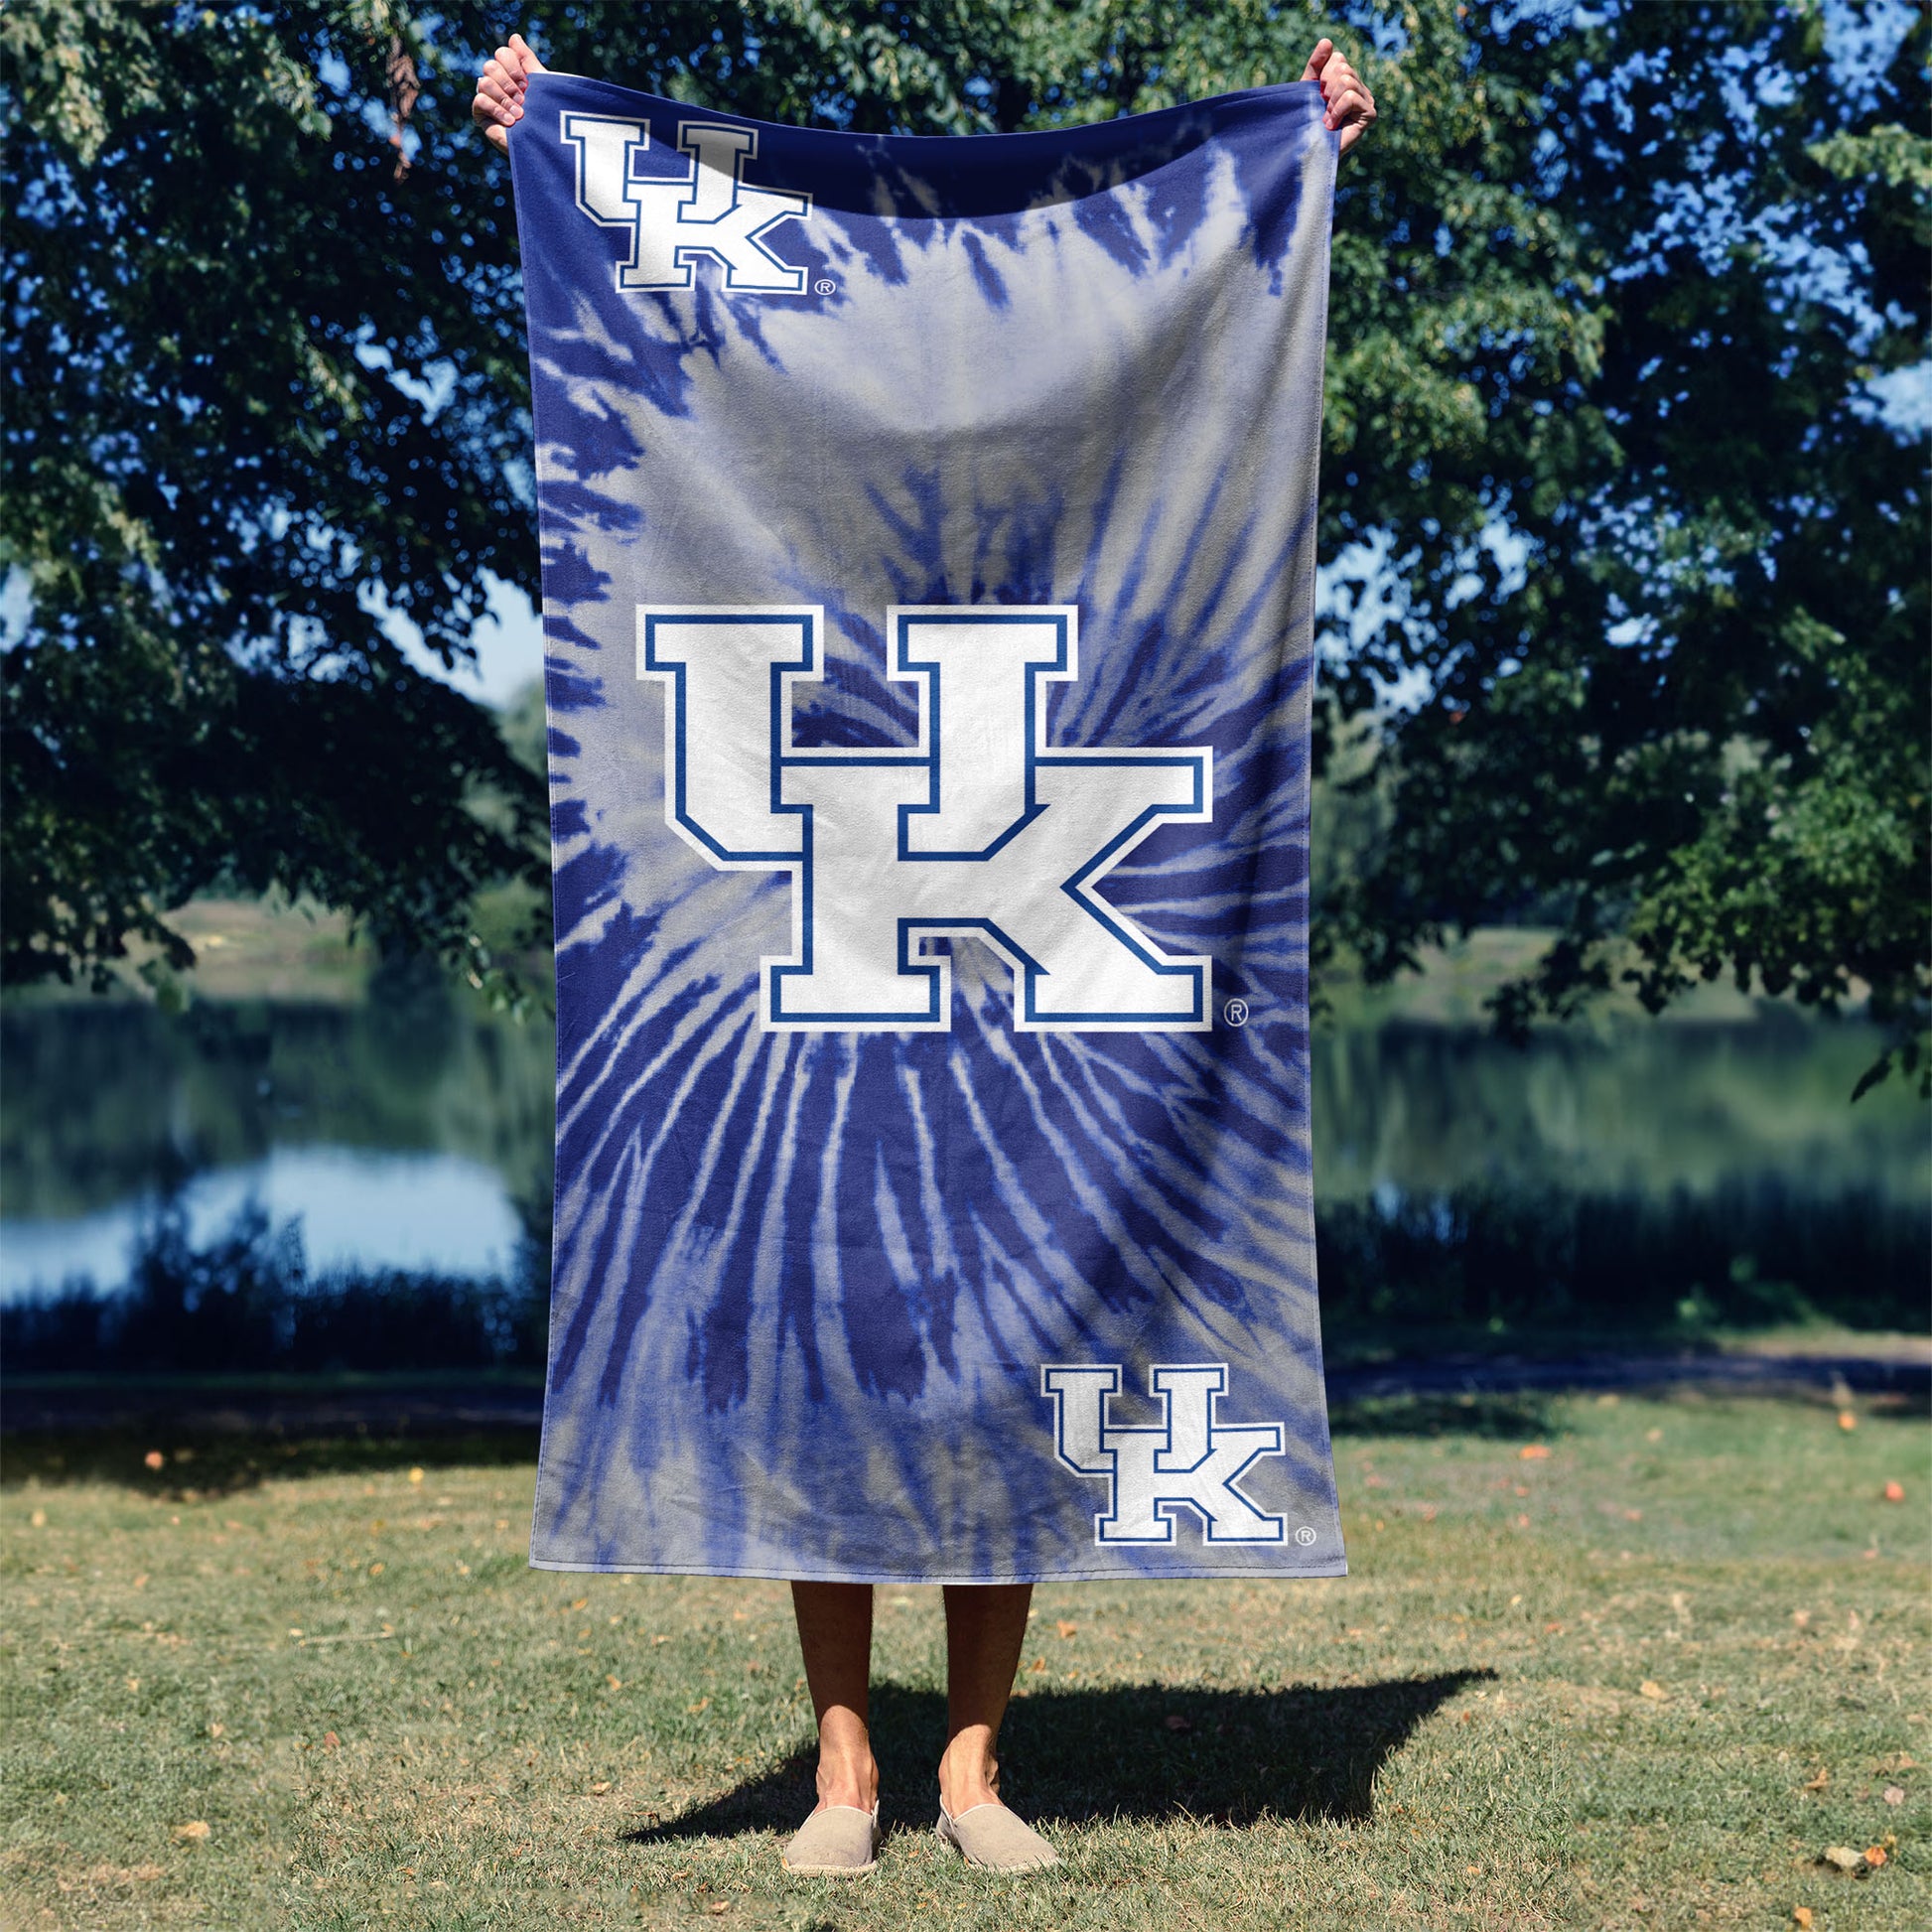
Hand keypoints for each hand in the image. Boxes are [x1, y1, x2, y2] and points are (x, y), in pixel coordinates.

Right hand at [473, 32, 544, 152]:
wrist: (547, 145)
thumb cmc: (547, 115)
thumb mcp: (541, 84)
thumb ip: (527, 60)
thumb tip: (514, 37)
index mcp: (511, 72)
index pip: (503, 53)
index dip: (513, 66)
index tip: (527, 84)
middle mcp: (497, 82)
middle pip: (491, 65)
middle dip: (508, 82)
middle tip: (524, 100)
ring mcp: (488, 97)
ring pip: (484, 81)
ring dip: (504, 98)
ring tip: (520, 114)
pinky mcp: (481, 114)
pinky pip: (480, 100)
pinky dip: (497, 109)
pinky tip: (511, 122)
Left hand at [1300, 39, 1376, 156]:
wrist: (1307, 151)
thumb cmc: (1307, 122)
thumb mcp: (1308, 88)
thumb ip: (1316, 64)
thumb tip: (1327, 41)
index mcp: (1348, 79)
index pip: (1338, 58)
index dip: (1322, 76)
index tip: (1318, 97)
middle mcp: (1361, 88)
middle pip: (1343, 68)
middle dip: (1326, 90)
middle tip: (1323, 110)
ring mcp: (1368, 101)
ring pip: (1347, 81)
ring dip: (1330, 103)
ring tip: (1327, 119)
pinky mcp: (1370, 114)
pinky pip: (1351, 97)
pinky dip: (1337, 111)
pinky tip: (1332, 125)